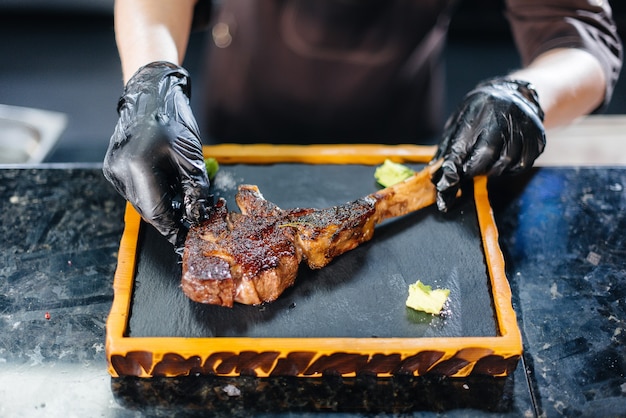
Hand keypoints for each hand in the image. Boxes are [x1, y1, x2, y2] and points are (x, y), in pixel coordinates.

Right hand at [103, 61, 210, 244]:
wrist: (151, 93)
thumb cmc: (173, 120)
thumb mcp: (192, 157)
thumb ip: (195, 190)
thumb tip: (197, 215)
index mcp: (138, 168)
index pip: (157, 213)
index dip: (173, 230)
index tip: (186, 242)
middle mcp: (120, 172)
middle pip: (148, 210)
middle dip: (171, 217)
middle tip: (191, 219)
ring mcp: (113, 169)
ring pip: (141, 201)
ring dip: (163, 205)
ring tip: (183, 197)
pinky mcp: (112, 166)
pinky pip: (135, 190)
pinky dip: (153, 192)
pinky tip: (168, 184)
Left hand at [432, 78, 545, 211]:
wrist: (516, 94)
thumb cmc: (481, 110)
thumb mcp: (459, 118)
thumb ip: (448, 144)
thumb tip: (435, 171)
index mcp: (478, 112)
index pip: (462, 147)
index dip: (453, 168)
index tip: (446, 183)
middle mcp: (503, 118)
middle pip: (485, 156)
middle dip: (473, 170)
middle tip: (468, 171)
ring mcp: (523, 129)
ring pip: (505, 163)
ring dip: (492, 170)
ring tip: (487, 161)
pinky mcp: (537, 139)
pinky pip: (522, 165)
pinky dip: (510, 168)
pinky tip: (503, 160)